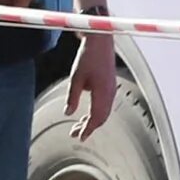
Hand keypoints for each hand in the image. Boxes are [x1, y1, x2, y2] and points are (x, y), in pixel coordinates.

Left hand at [66, 24, 114, 139]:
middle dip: (89, 127)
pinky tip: (86, 113)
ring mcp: (112, 89)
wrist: (100, 42)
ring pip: (104, 112)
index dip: (88, 129)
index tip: (79, 137)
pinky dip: (96, 112)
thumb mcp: (76, 78)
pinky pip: (105, 105)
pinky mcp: (110, 86)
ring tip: (78, 126)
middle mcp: (110, 93)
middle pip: (102, 117)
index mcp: (103, 92)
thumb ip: (72, 97)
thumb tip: (68, 112)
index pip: (97, 117)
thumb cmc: (88, 57)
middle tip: (74, 134)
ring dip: (92, 120)